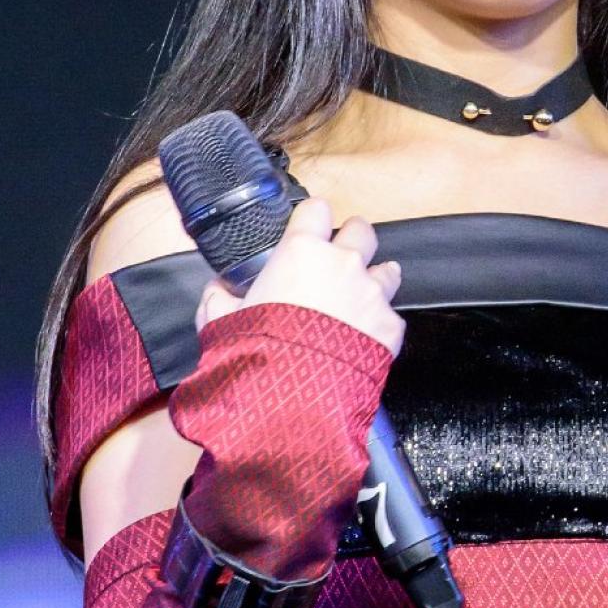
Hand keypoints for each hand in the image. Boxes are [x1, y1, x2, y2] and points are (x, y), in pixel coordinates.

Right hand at [193, 194, 405, 357]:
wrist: (292, 399)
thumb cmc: (257, 354)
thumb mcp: (221, 320)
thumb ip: (220, 297)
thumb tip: (217, 291)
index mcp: (302, 252)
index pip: (316, 209)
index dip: (312, 218)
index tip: (309, 228)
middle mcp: (343, 264)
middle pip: (361, 230)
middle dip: (352, 241)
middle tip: (338, 259)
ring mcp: (371, 294)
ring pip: (386, 269)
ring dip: (374, 279)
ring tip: (358, 297)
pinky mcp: (390, 326)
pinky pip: (391, 316)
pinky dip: (380, 324)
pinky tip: (363, 337)